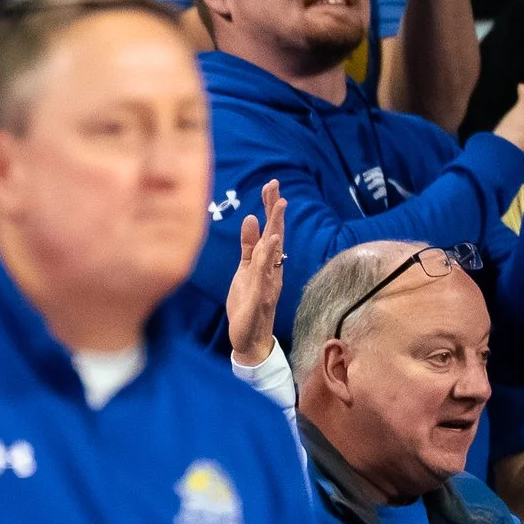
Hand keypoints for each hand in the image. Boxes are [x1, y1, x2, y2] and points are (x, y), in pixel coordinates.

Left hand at [225, 180, 285, 367]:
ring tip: (279, 204)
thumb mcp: (244, 271)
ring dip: (276, 226)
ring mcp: (267, 282)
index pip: (270, 230)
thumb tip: (250, 218)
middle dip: (275, 209)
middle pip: (275, 234)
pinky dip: (268, 256)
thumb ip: (248, 247)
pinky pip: (265, 273)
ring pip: (273, 251)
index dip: (270, 208)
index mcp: (266, 262)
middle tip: (275, 184)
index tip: (270, 185)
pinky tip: (271, 240)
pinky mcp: (260, 296)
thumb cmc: (247, 304)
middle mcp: (271, 269)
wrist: (249, 339)